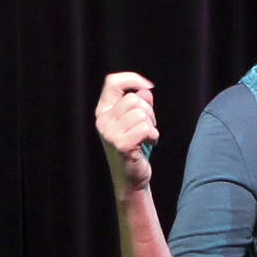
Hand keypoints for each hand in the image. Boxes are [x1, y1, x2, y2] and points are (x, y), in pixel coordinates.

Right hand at [95, 72, 158, 195]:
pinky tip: (148, 144)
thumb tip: (145, 90)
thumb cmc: (135, 147)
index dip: (132, 79)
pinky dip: (153, 136)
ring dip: (151, 125)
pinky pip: (145, 128)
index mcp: (103, 111)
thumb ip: (139, 102)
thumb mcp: (135, 120)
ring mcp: (109, 133)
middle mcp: (102, 121)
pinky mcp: (120, 145)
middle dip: (149, 111)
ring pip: (141, 113)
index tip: (148, 85)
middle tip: (148, 127)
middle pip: (134, 99)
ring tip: (146, 137)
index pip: (113, 82)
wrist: (131, 178)